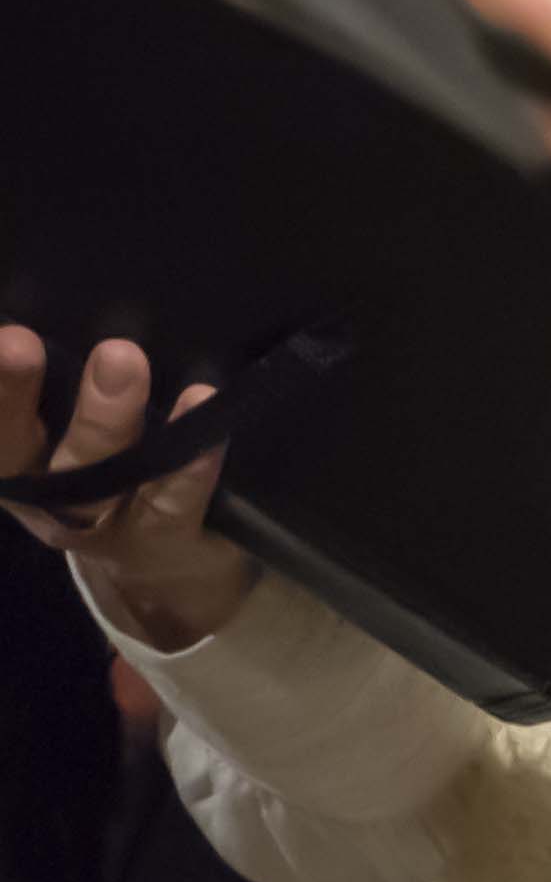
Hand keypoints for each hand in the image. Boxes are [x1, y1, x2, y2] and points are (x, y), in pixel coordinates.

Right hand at [0, 328, 259, 650]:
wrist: (168, 570)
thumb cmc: (116, 474)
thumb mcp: (69, 434)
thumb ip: (55, 387)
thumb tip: (34, 311)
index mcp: (16, 466)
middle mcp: (46, 500)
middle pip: (18, 450)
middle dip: (13, 397)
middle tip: (18, 340)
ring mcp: (102, 526)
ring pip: (95, 476)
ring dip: (104, 419)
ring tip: (119, 358)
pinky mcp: (163, 539)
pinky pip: (173, 501)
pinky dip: (186, 460)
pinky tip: (201, 407)